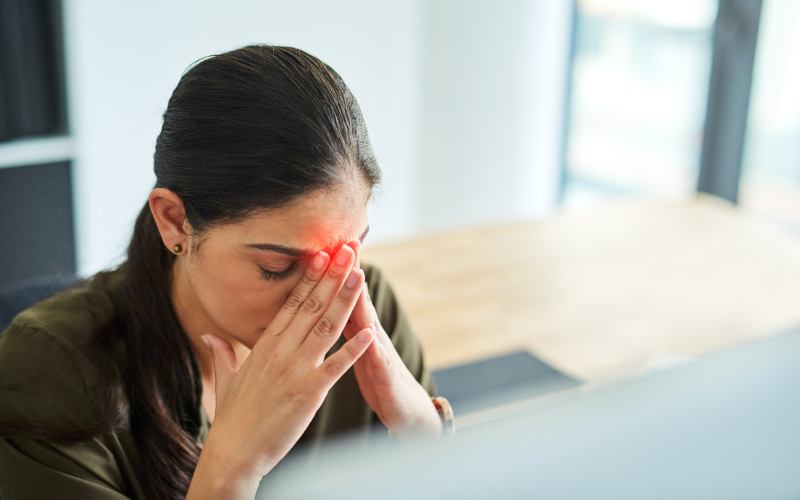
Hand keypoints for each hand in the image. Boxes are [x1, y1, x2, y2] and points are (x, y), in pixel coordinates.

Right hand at [187, 244, 373, 498]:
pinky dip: (353, 349)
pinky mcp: (309, 392)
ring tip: (359, 274)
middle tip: (347, 249)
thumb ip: (223, 351)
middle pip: (312, 305)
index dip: (310, 276)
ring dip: (345, 299)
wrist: (234, 452)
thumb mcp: (226, 378)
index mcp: (266, 345)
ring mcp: (296, 369)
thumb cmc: (232, 417)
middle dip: (332, 275)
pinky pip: (336, 366)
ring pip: (325, 326)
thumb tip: (210, 334)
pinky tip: (369, 332)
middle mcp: (281, 351)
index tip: (322, 253)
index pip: (292, 302)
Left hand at [343, 240, 441, 437]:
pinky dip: (371, 346)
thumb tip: (330, 302)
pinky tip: (370, 334)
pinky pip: (378, 359)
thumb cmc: (379, 378)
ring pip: (369, 320)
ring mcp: (380, 351)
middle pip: (358, 298)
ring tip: (358, 274)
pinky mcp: (385, 374)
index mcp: (358, 329)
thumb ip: (348, 324)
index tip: (324, 244)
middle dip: (351, 271)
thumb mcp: (359, 348)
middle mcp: (371, 334)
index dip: (334, 272)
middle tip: (345, 243)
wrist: (407, 410)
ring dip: (363, 298)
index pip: (342, 294)